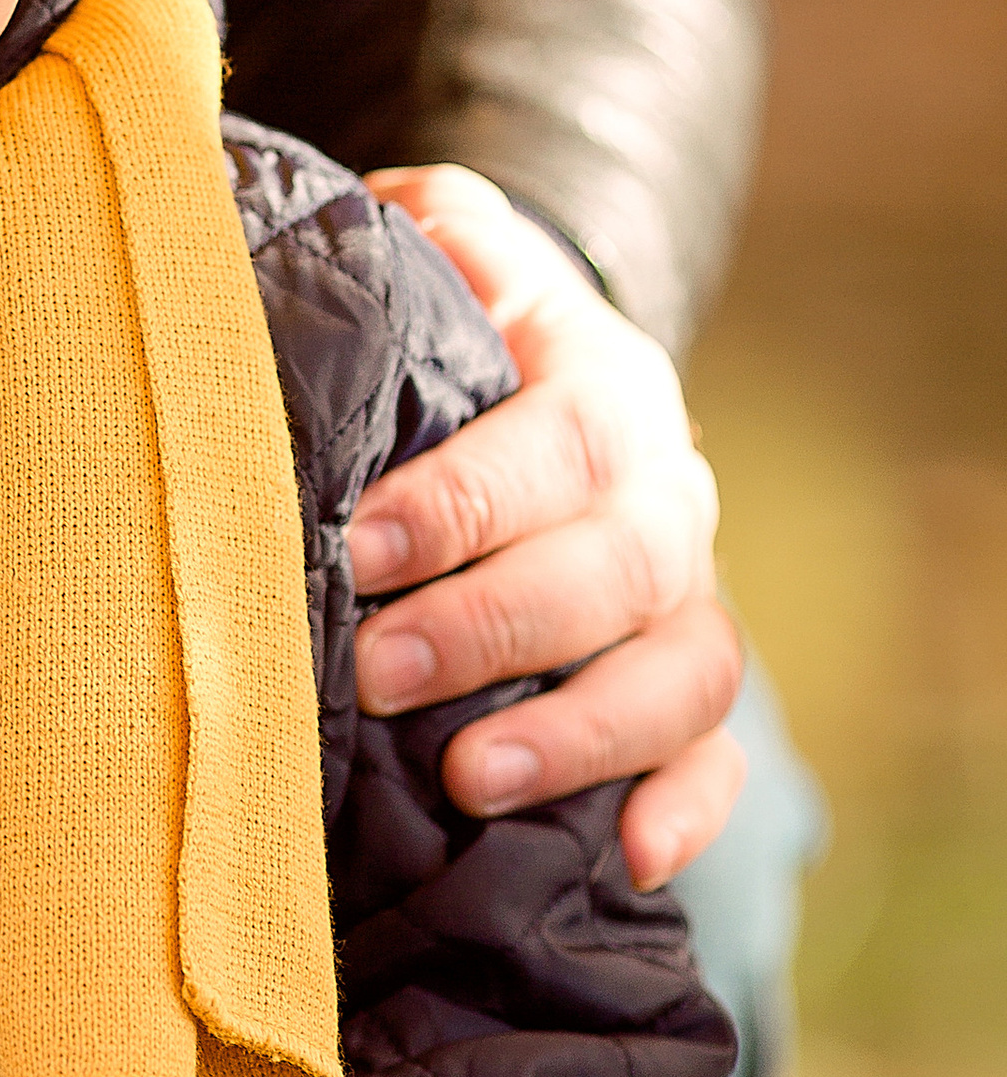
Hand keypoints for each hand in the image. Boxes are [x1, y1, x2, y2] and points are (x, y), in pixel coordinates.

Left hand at [355, 166, 743, 885]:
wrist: (531, 392)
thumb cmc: (450, 333)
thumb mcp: (438, 251)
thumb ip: (426, 228)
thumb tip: (394, 218)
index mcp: (598, 382)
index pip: (555, 442)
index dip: (464, 500)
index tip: (360, 548)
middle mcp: (661, 492)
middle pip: (619, 569)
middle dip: (497, 627)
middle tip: (380, 673)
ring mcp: (685, 597)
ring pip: (684, 673)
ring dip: (583, 734)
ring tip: (471, 779)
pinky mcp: (686, 689)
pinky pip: (716, 758)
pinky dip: (684, 810)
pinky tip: (626, 857)